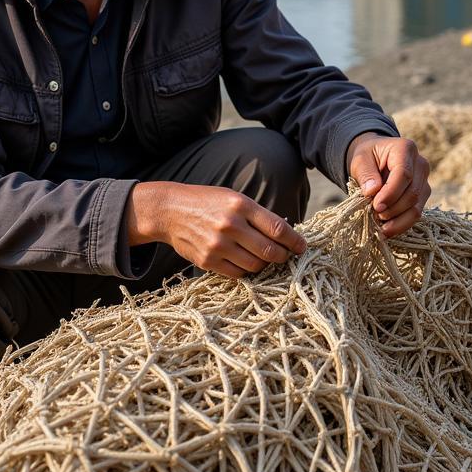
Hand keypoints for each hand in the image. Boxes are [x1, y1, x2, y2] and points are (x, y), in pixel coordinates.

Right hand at [126, 182, 306, 277]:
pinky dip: (246, 270)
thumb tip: (286, 234)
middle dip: (283, 257)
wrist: (170, 210)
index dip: (295, 241)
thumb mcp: (233, 198)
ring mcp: (218, 245)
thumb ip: (257, 215)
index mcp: (240, 205)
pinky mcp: (208, 261)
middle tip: (285, 256)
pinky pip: (238, 273)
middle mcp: (230, 225)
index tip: (302, 247)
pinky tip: (245, 261)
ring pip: (256, 265)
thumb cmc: (208, 202)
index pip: (278, 229)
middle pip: (270, 251)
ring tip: (264, 258)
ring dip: (264, 265)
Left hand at [346, 133, 430, 236]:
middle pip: (412, 193)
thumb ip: (365, 173)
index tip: (376, 206)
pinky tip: (387, 230)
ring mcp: (424, 181)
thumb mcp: (360, 160)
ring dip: (397, 220)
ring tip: (379, 227)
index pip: (404, 174)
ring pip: (416, 207)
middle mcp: (420, 164)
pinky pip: (416, 214)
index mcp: (406, 149)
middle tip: (374, 216)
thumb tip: (372, 191)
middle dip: (392, 209)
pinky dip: (401, 224)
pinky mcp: (423, 196)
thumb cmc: (368, 157)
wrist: (376, 158)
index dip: (391, 193)